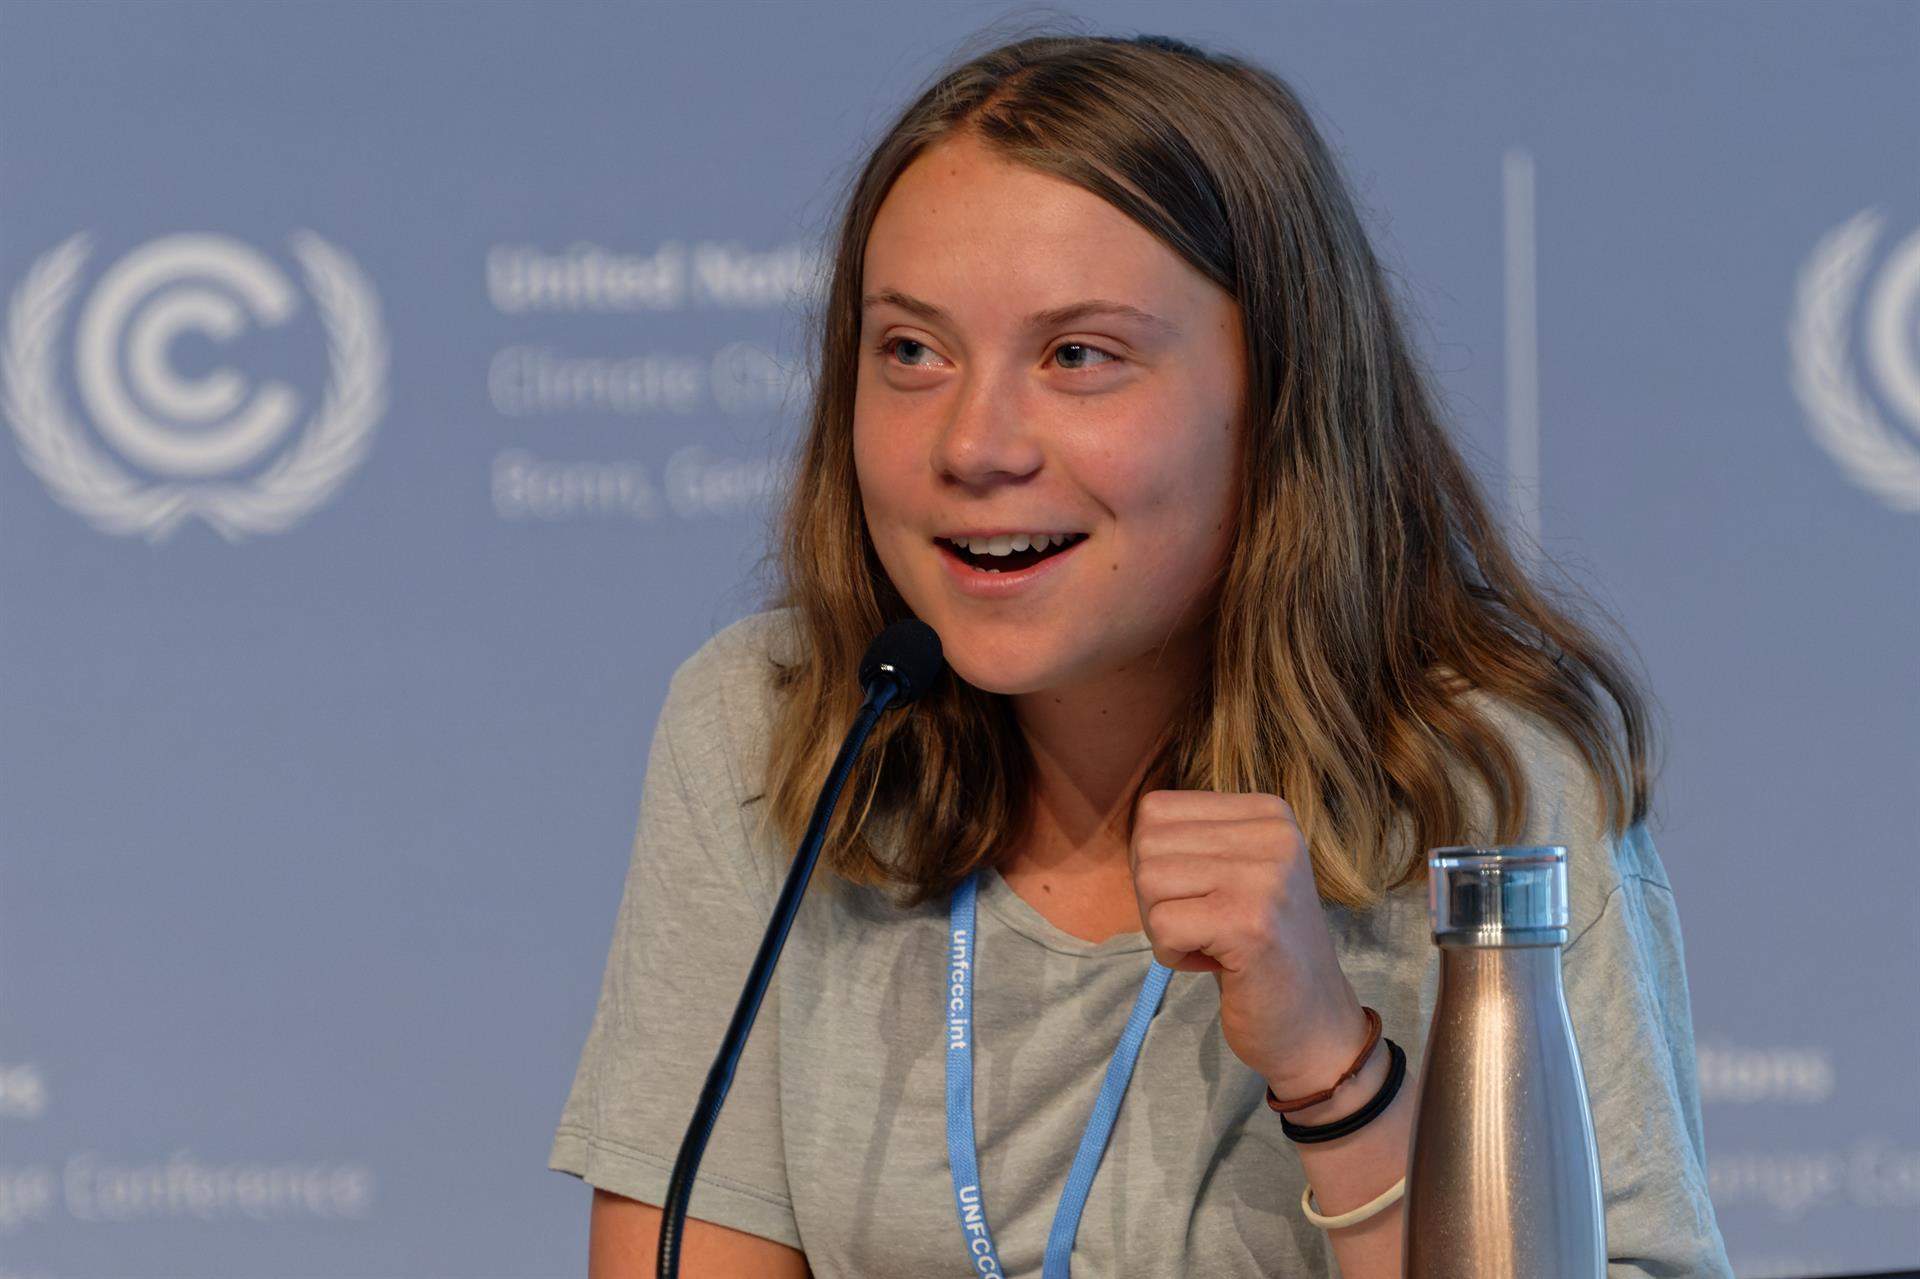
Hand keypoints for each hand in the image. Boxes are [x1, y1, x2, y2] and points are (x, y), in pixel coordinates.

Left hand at [1127, 789, 1368, 1096]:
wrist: (1313, 1024)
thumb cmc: (1260, 949)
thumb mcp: (1236, 874)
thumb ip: (1193, 840)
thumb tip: (1135, 826)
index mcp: (1268, 813)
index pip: (1156, 810)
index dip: (1157, 863)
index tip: (1203, 898)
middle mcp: (1273, 834)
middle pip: (1147, 844)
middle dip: (1155, 897)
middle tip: (1202, 928)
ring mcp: (1264, 877)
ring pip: (1148, 881)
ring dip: (1163, 927)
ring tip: (1212, 944)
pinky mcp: (1249, 923)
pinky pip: (1161, 926)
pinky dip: (1172, 955)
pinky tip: (1217, 964)